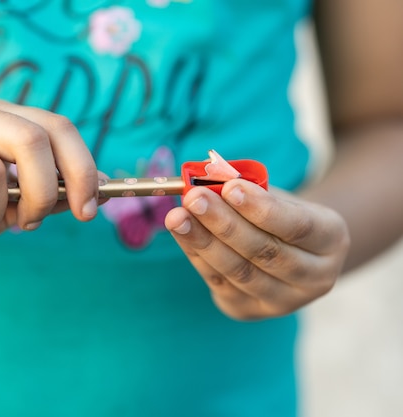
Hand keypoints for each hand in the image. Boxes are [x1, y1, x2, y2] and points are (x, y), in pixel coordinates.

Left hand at [164, 179, 349, 319]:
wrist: (287, 253)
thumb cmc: (278, 214)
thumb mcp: (277, 196)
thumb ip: (248, 190)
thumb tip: (206, 182)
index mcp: (332, 240)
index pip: (298, 226)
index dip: (262, 209)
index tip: (230, 187)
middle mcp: (315, 278)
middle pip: (265, 252)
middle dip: (224, 223)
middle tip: (194, 198)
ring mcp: (283, 302)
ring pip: (239, 272)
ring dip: (203, 242)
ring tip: (178, 217)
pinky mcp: (250, 312)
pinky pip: (219, 282)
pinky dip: (197, 256)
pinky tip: (182, 234)